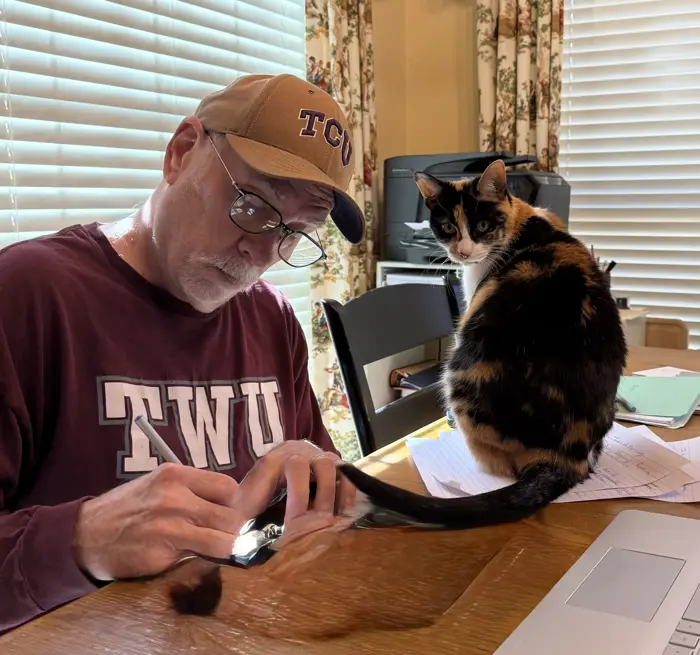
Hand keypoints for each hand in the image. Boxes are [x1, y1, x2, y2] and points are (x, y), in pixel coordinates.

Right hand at [72, 441, 356, 580]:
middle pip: (231, 513)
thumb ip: (193, 491)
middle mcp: (175, 495)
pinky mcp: (161, 552)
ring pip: (224, 537)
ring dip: (236, 548)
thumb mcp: (158, 486)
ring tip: (247, 554)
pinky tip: (215, 563)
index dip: (241, 505)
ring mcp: (168, 524)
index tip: (248, 519)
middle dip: (246, 530)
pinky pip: (201, 558)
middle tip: (261, 541)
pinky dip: (213, 562)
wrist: (83, 535)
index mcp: (176, 475)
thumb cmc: (127, 510)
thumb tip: (233, 504)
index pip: (229, 487)